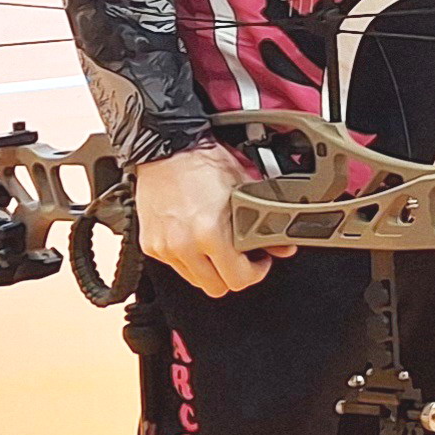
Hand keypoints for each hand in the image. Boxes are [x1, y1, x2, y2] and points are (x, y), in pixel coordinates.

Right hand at [131, 140, 294, 299]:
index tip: (258, 262)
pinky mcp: (150, 245)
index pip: (237, 279)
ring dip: (210, 270)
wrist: (167, 147)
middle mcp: (185, 244)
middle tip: (240, 258)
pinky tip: (196, 240)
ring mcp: (165, 247)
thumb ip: (267, 219)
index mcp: (210, 232)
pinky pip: (175, 266)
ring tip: (218, 248)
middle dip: (233, 275)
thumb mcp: (244, 186)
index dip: (254, 273)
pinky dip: (188, 260)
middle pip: (215, 287)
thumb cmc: (202, 160)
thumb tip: (283, 245)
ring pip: (195, 280)